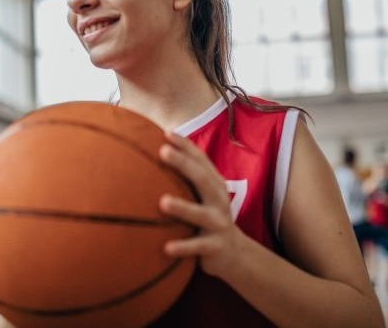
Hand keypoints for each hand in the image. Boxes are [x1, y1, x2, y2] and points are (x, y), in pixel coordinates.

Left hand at [158, 131, 244, 277]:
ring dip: (183, 208)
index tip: (166, 133)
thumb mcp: (202, 197)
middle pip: (203, 179)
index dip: (185, 146)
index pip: (201, 160)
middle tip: (163, 152)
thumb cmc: (208, 218)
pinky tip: (166, 248)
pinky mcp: (215, 246)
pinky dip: (183, 247)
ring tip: (163, 202)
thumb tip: (153, 154)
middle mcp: (219, 200)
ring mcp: (218, 223)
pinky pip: (197, 246)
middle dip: (184, 164)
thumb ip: (185, 180)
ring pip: (200, 214)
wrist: (234, 254)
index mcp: (214, 185)